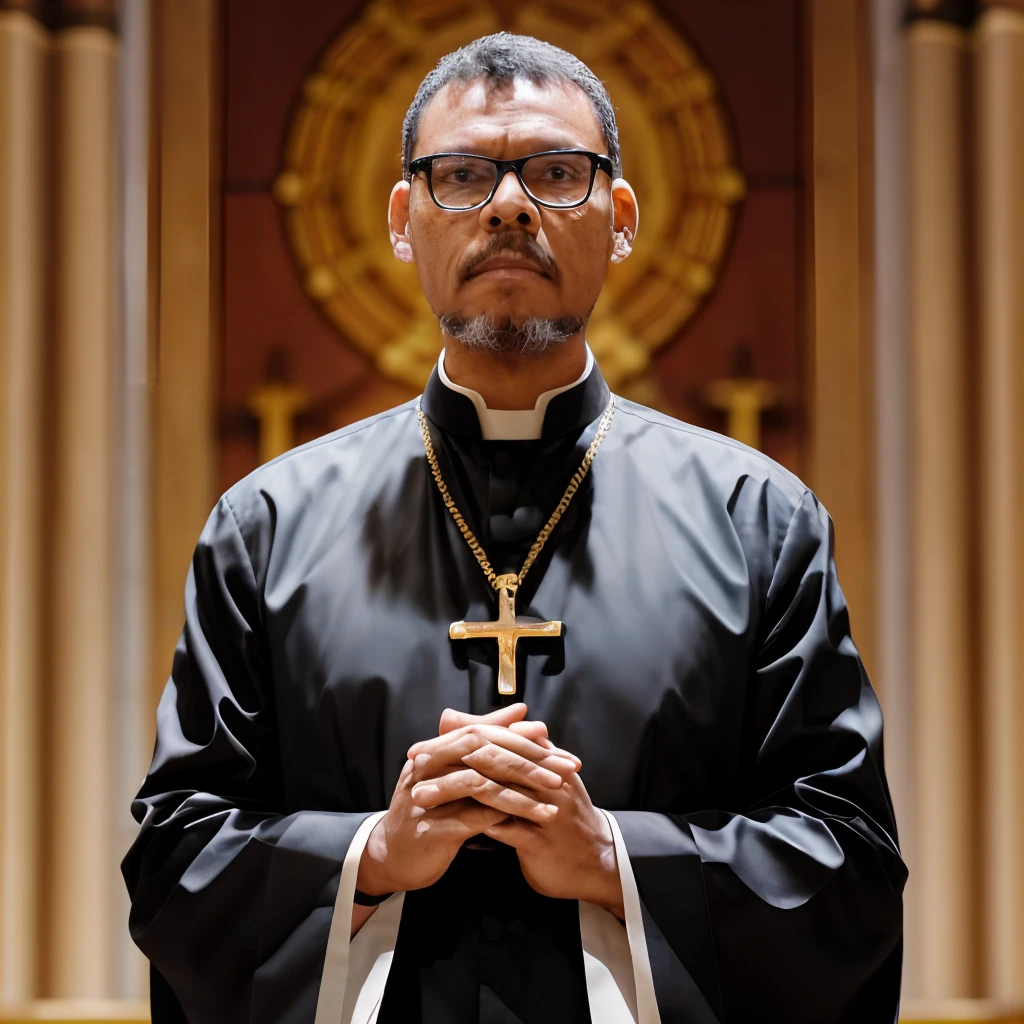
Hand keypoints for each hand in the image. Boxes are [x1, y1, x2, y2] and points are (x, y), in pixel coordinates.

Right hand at [356, 704, 574, 898]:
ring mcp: (427, 797)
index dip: (519, 737)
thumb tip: (520, 709)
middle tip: (564, 771)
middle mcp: (428, 767)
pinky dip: (504, 819)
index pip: (482, 733)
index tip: (555, 743)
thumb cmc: (431, 808)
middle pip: (484, 754)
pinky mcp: (431, 830)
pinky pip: (473, 820)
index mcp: (435, 749)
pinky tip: (529, 825)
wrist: (393, 855)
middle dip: (529, 763)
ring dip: (522, 795)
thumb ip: (486, 739)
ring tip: (555, 802)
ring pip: (482, 787)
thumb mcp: (456, 771)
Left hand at [411, 710, 622, 915]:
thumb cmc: (561, 813)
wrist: (597, 860)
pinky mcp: (539, 842)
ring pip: (493, 794)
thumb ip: (505, 745)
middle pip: (492, 760)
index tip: (423, 745)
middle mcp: (546, 779)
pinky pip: (504, 830)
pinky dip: (474, 825)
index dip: (458, 740)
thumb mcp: (537, 774)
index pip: (498, 739)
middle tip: (415, 764)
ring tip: (421, 796)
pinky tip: (447, 825)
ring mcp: (544, 810)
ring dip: (453, 793)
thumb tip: (460, 716)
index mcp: (544, 759)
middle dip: (449, 761)